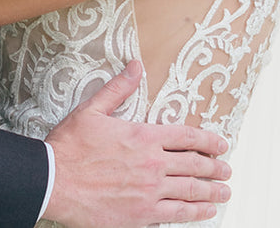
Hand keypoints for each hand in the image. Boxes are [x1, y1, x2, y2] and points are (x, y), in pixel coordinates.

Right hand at [44, 62, 231, 227]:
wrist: (52, 181)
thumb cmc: (69, 147)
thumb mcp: (92, 110)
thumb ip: (118, 89)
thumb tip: (135, 66)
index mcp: (143, 136)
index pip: (187, 136)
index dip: (208, 140)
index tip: (221, 144)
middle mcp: (152, 164)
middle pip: (195, 164)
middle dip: (215, 167)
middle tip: (227, 169)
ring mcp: (149, 191)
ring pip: (191, 190)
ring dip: (212, 191)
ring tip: (224, 192)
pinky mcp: (141, 214)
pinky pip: (177, 214)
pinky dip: (196, 213)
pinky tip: (206, 213)